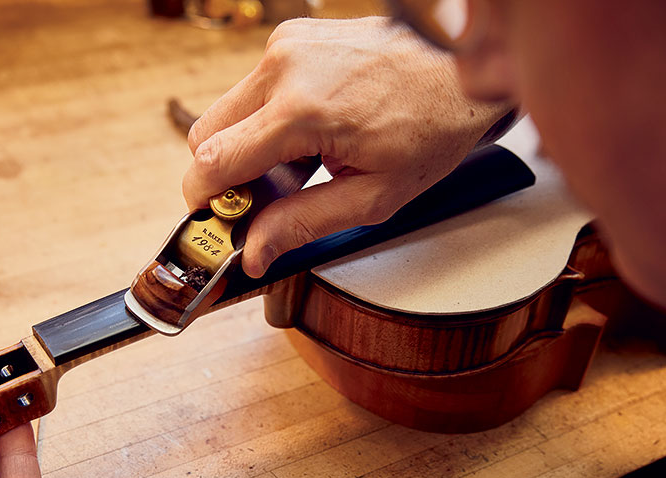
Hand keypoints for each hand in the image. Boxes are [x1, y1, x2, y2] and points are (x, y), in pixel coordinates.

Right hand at [183, 16, 509, 276]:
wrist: (462, 67)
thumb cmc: (431, 126)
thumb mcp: (372, 196)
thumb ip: (302, 224)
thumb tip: (253, 253)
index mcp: (300, 110)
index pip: (213, 162)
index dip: (203, 202)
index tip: (214, 224)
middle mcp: (283, 67)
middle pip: (206, 136)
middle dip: (222, 177)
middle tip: (260, 202)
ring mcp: (286, 45)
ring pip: (226, 112)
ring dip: (245, 147)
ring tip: (297, 167)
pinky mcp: (293, 37)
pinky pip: (253, 89)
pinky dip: (265, 120)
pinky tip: (307, 137)